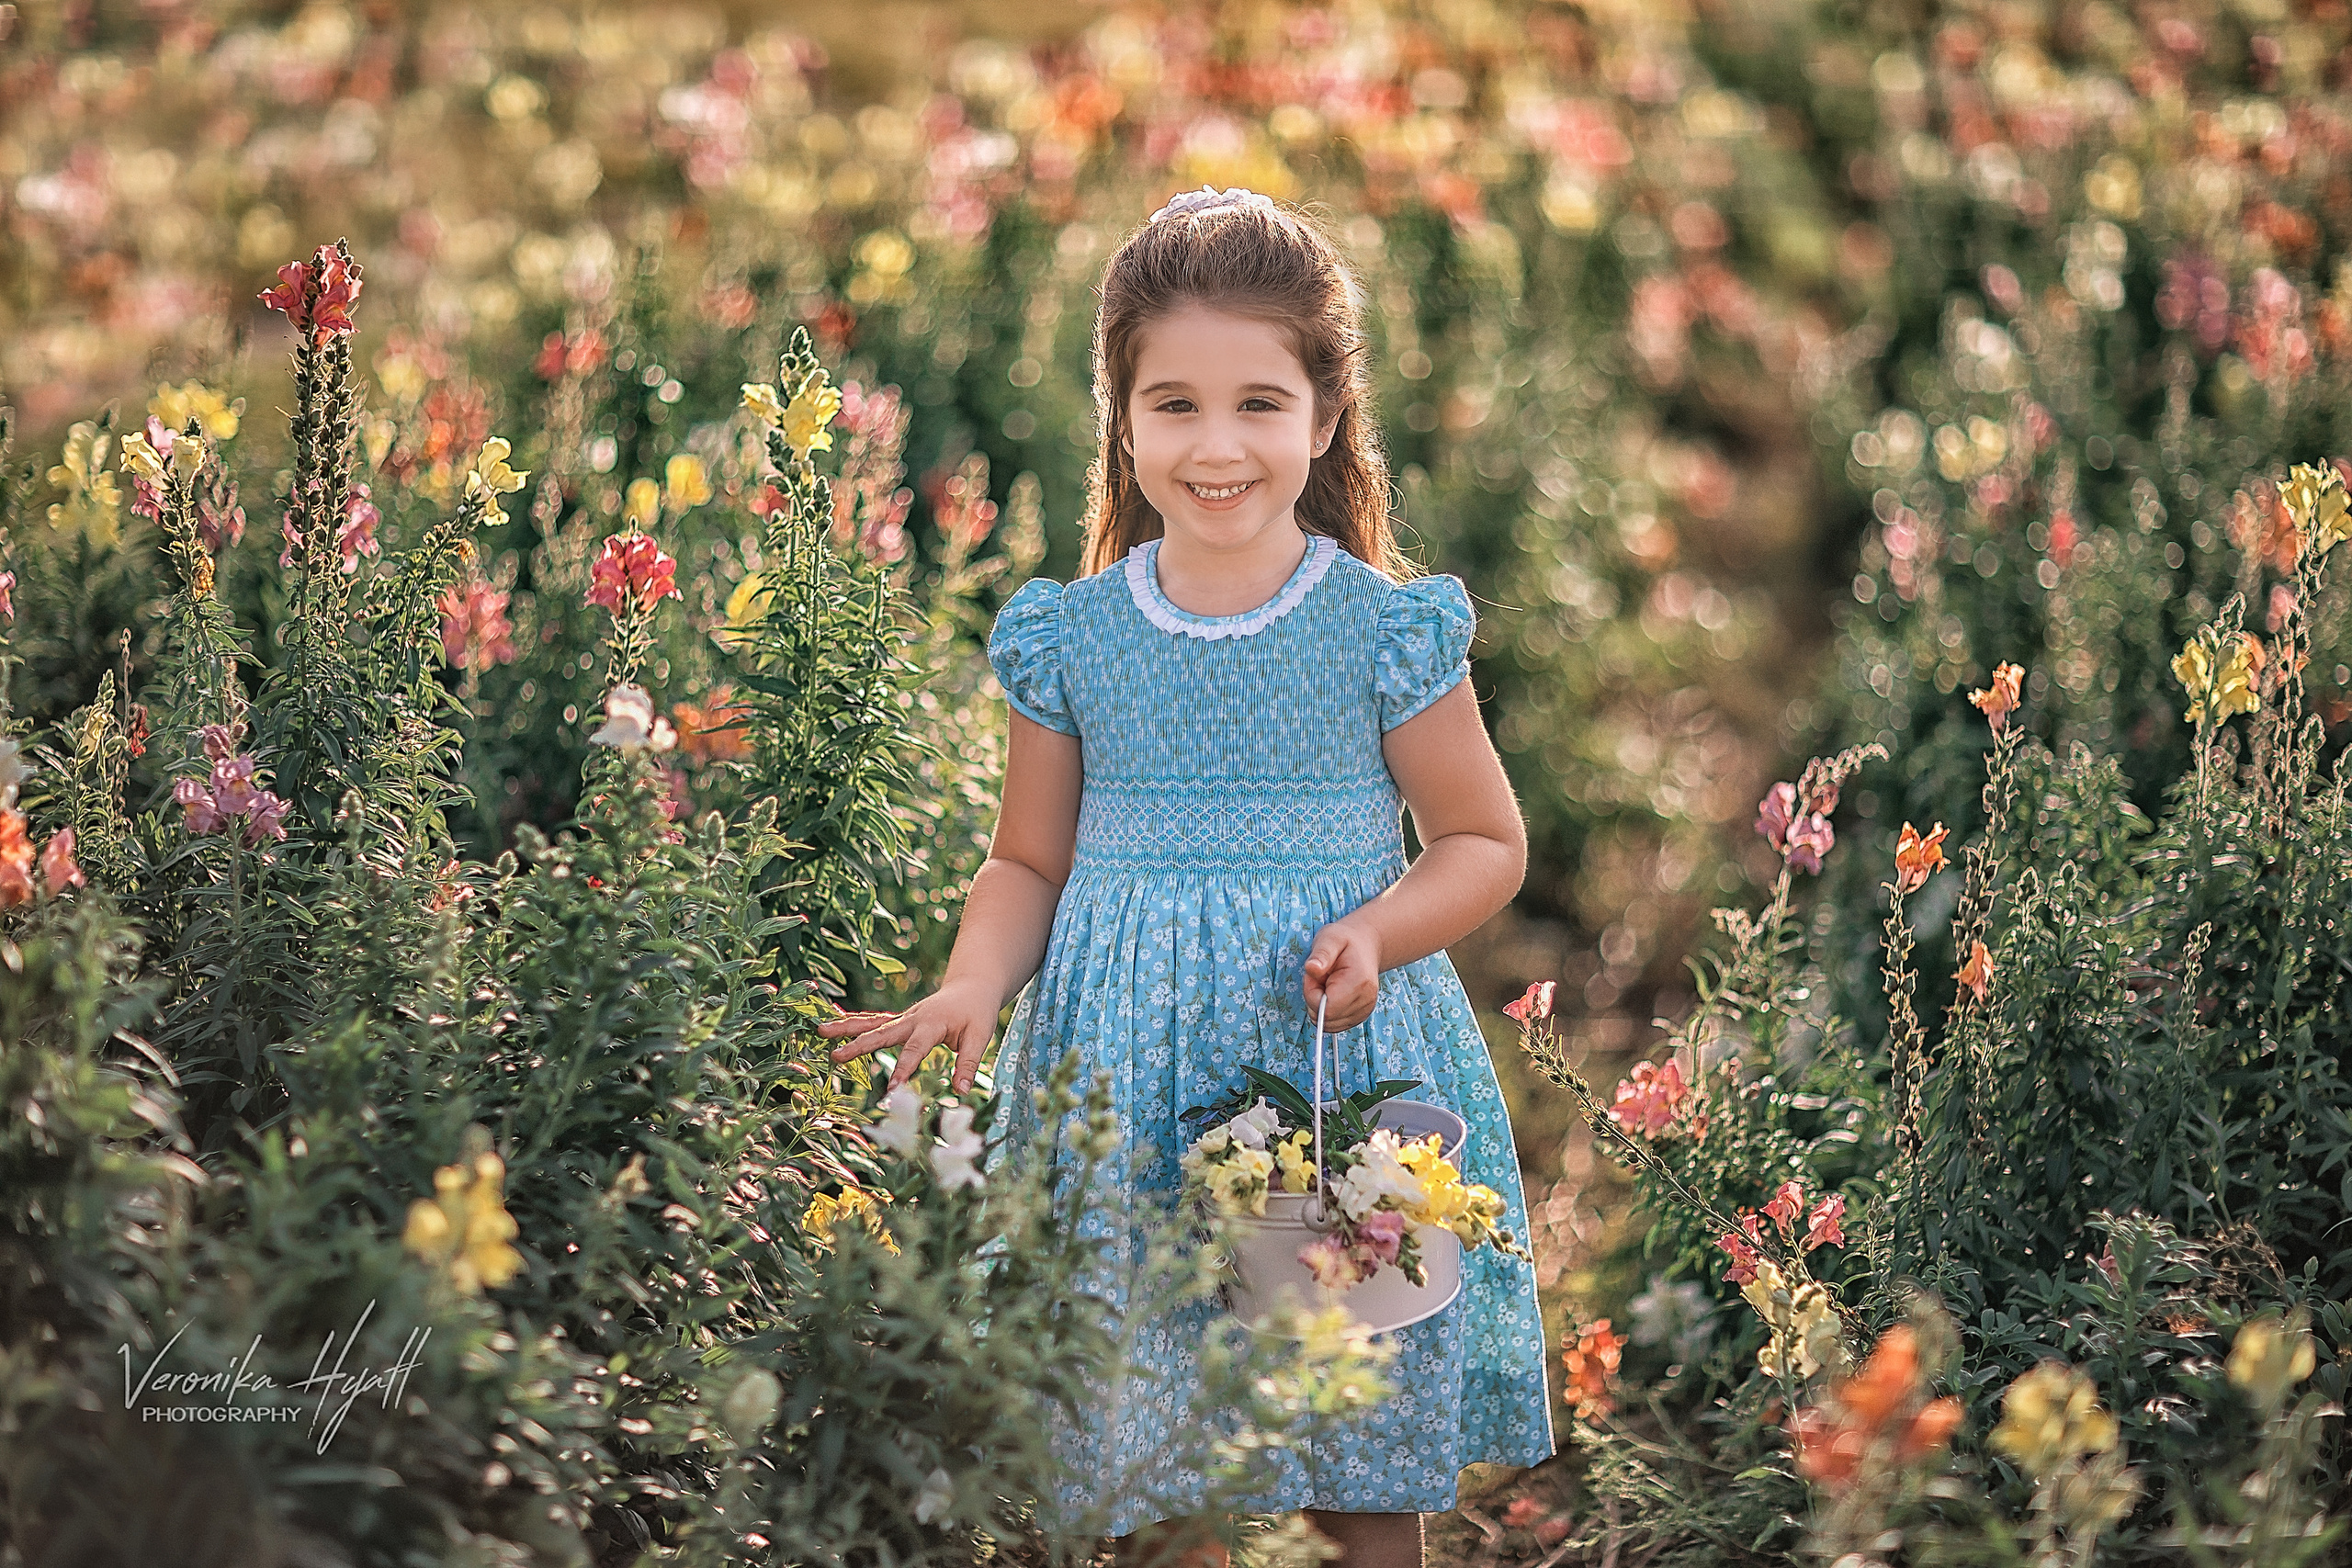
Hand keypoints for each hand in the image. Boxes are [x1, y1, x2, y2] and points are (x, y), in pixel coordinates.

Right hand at [815, 978, 1002, 1093]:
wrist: (972, 987)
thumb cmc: (977, 1012)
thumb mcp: (980, 1035)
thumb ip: (968, 1062)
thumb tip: (960, 1092)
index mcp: (932, 1023)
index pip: (915, 1049)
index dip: (903, 1068)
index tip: (892, 1089)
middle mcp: (913, 1018)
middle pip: (882, 1033)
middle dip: (859, 1045)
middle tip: (836, 1056)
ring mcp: (904, 1017)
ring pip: (871, 1022)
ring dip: (846, 1027)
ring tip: (820, 1031)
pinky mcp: (900, 1020)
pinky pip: (874, 1020)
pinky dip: (853, 1021)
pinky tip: (833, 1024)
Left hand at [1302, 920, 1380, 1031]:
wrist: (1365, 945)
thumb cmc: (1345, 941)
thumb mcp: (1329, 939)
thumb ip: (1321, 954)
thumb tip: (1311, 969)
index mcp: (1359, 982)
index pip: (1327, 1010)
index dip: (1312, 995)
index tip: (1315, 975)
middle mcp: (1366, 1001)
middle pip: (1327, 1019)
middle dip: (1315, 1000)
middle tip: (1321, 977)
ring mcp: (1365, 1011)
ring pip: (1329, 1024)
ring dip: (1320, 1006)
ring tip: (1327, 983)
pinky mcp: (1360, 1016)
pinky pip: (1334, 1025)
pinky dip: (1328, 1012)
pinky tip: (1332, 992)